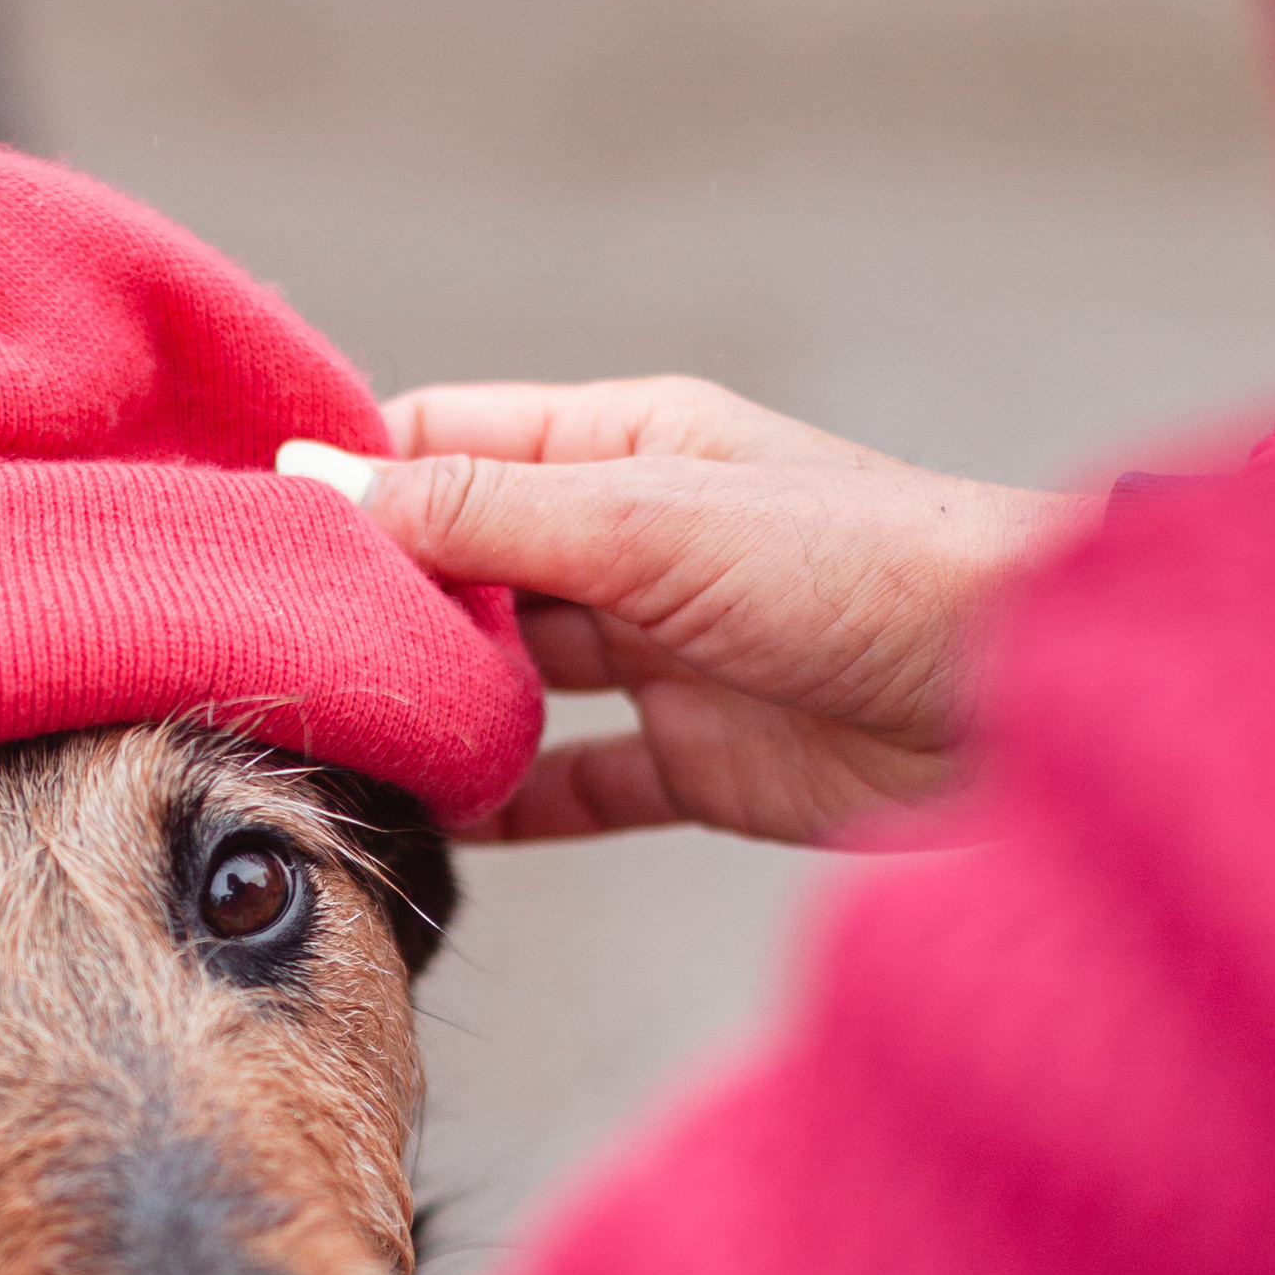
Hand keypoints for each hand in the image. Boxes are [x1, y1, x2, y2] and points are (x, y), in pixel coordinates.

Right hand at [317, 376, 1086, 848]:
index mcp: (621, 446)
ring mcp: (663, 655)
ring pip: (506, 678)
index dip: (342, 483)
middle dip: (368, 607)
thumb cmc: (864, 569)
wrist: (1036, 700)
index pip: (441, 445)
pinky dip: (504, 809)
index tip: (237, 535)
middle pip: (460, 566)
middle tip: (256, 658)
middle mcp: (632, 540)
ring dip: (429, 710)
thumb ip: (481, 515)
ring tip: (322, 744)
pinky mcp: (699, 763)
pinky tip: (430, 830)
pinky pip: (572, 785)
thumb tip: (316, 484)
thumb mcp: (648, 523)